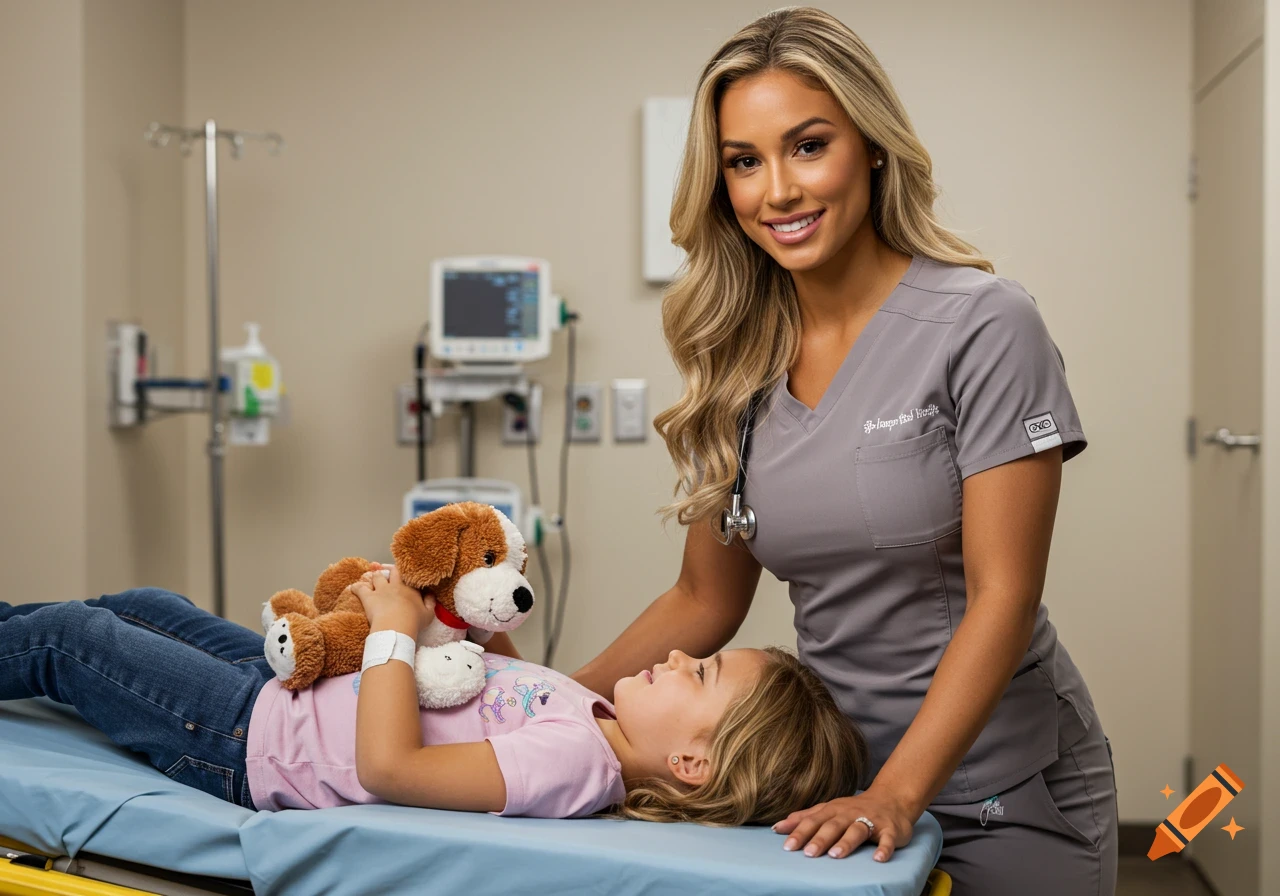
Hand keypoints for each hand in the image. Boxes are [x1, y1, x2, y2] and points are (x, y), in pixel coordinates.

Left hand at [350, 563, 434, 635]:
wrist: (396, 627)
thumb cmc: (414, 621)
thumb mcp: (428, 614)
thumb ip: (430, 602)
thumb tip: (431, 594)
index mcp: (410, 588)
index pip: (407, 574)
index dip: (404, 572)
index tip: (402, 571)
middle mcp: (395, 585)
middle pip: (392, 571)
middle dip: (389, 569)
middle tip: (385, 569)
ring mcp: (381, 590)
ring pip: (376, 576)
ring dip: (374, 576)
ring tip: (371, 577)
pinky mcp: (368, 597)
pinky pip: (359, 588)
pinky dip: (356, 587)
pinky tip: (353, 587)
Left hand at [772, 786, 917, 860]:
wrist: (891, 799)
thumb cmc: (853, 808)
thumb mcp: (828, 810)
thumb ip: (804, 818)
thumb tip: (777, 827)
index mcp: (833, 810)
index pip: (814, 821)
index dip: (800, 833)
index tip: (787, 846)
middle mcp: (850, 813)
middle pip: (833, 826)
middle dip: (820, 839)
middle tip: (808, 853)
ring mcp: (871, 820)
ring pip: (857, 830)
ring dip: (846, 842)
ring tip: (835, 855)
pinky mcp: (890, 829)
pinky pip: (888, 839)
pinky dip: (884, 848)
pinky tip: (878, 859)